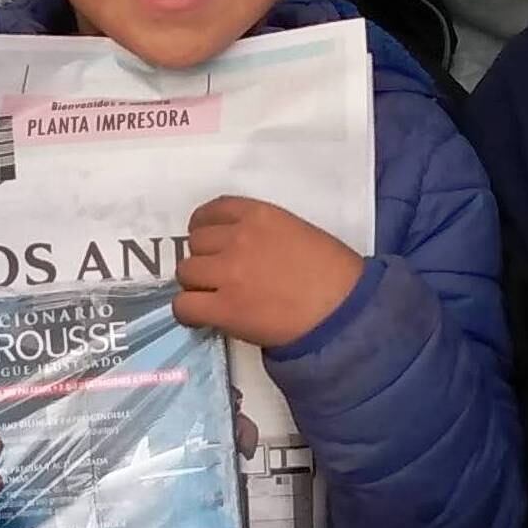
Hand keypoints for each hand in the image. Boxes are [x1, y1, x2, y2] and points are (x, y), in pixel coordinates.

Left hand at [174, 197, 365, 353]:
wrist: (343, 311)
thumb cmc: (334, 273)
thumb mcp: (298, 232)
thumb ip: (263, 232)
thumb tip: (240, 248)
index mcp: (259, 215)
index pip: (211, 211)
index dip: (204, 228)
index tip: (209, 242)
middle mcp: (238, 239)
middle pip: (195, 243)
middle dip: (204, 260)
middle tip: (220, 277)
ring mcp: (228, 273)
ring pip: (186, 273)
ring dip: (196, 285)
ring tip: (214, 298)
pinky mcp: (225, 308)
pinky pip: (184, 305)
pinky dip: (188, 312)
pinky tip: (203, 317)